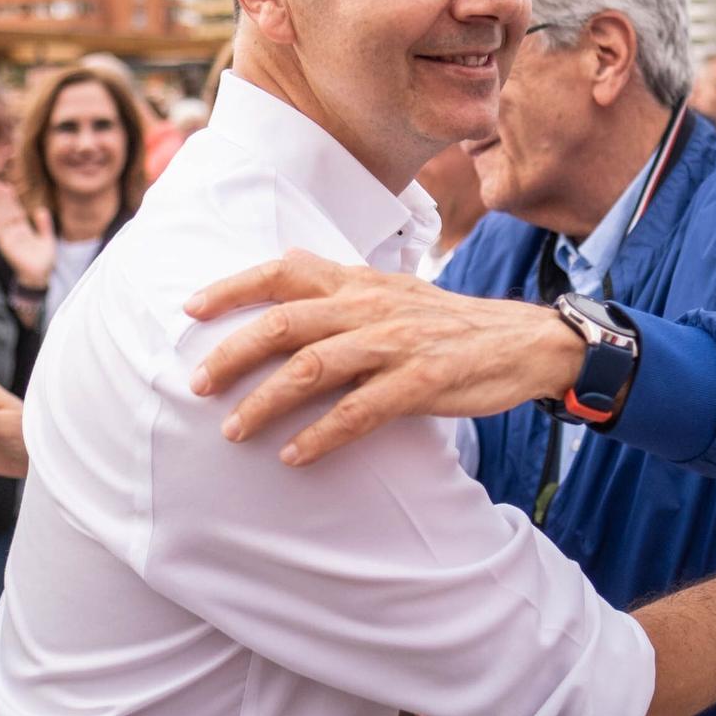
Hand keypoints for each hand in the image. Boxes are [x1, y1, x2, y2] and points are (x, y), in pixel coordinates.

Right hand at [0, 180, 54, 289]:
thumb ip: (44, 225)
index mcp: (22, 229)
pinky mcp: (5, 245)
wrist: (40, 276)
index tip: (6, 186)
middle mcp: (13, 232)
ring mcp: (8, 238)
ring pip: (0, 217)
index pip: (14, 211)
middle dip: (0, 198)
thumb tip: (41, 210)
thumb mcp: (47, 239)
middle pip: (5, 211)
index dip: (10, 199)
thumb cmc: (43, 260)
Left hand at [185, 249, 584, 465]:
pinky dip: (321, 435)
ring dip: (266, 401)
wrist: (524, 342)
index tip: (191, 309)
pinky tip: (294, 456)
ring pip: (313, 367)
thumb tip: (291, 260)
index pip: (285, 271)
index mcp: (360, 282)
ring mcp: (396, 344)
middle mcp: (371, 306)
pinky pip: (359, 412)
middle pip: (286, 322)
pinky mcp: (421, 382)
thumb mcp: (394, 288)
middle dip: (233, 352)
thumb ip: (340, 280)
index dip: (234, 287)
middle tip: (197, 384)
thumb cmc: (450, 322)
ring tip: (234, 431)